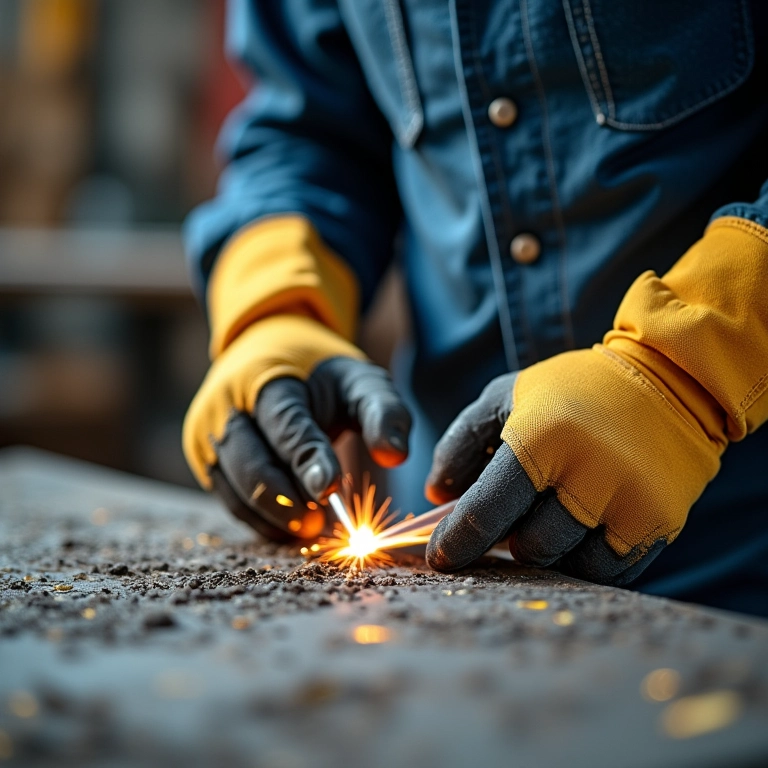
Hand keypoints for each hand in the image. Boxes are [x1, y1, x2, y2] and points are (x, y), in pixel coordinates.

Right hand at [183, 314, 410, 539]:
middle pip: (250, 465)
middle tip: (321, 524)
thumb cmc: (322, 376)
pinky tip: (291, 527)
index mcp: (268, 380)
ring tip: (311, 527)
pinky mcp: (206, 460)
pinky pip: (230, 501)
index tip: (331, 489)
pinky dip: (260, 521)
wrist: (270, 356)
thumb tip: (395, 456)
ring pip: (236, 491)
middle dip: (286, 501)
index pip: (286, 426)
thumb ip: (383, 412)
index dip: (307, 461)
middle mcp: (227, 407)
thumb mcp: (360, 380)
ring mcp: (209, 435)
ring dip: (273, 518)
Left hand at [425, 347, 720, 584]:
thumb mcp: (505, 396)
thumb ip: (461, 441)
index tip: (441, 559)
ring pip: (568, 563)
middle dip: (512, 536)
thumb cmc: (572, 391)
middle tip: (516, 514)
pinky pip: (608, 571)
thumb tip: (436, 496)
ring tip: (553, 514)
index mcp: (542, 438)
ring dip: (550, 548)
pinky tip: (583, 529)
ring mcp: (629, 501)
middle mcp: (587, 473)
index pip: (486, 511)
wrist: (667, 380)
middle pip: (529, 545)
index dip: (457, 542)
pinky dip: (585, 559)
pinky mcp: (659, 521)